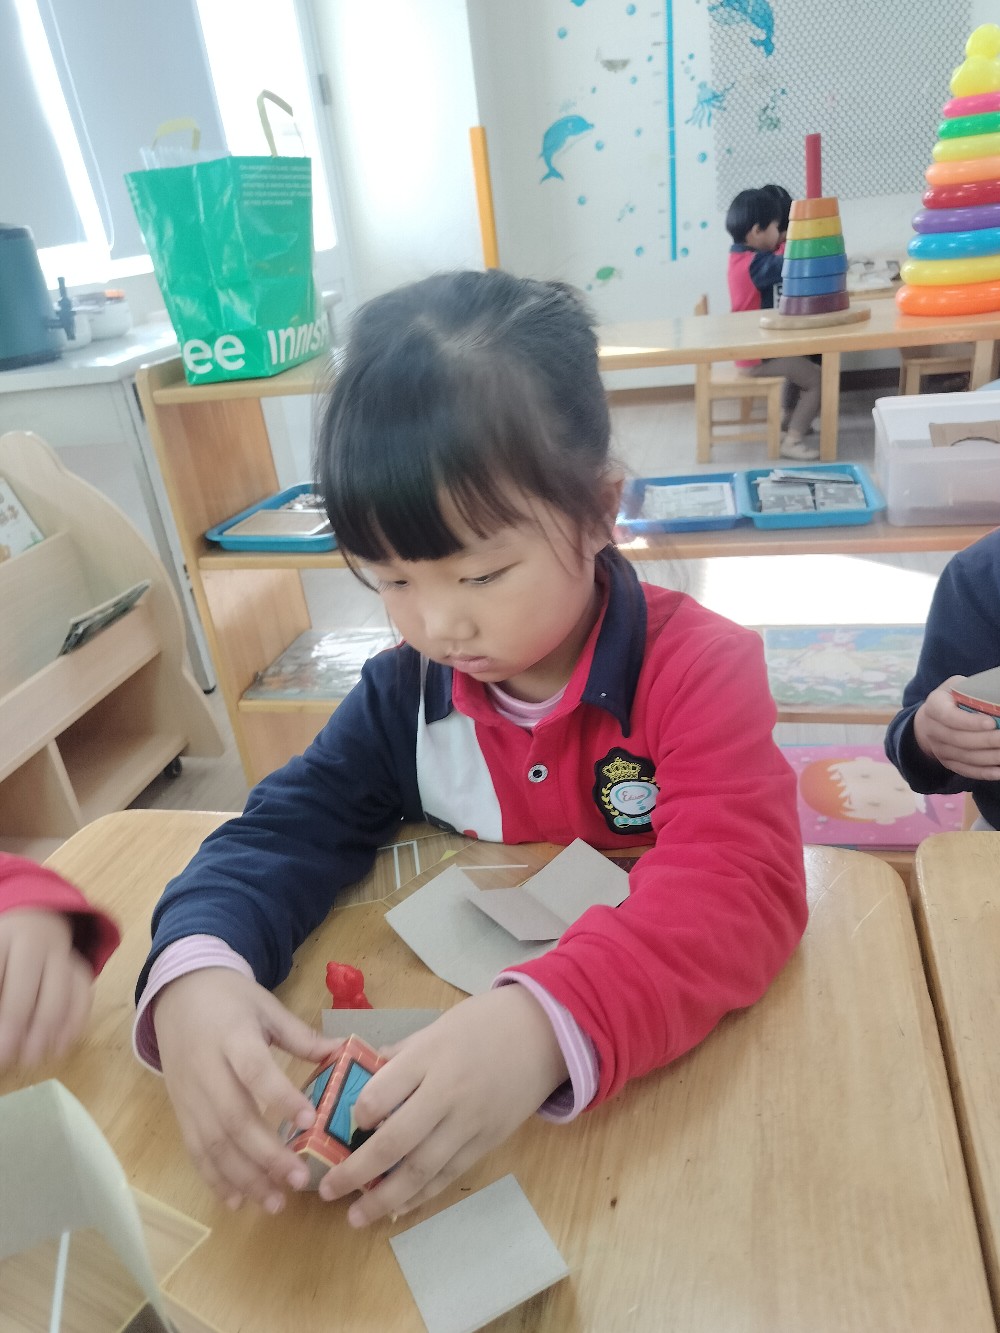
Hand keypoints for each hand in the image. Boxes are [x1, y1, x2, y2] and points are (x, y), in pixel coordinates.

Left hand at [0, 910, 93, 1069]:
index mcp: (3, 937)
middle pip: (26, 981)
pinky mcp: (80, 966)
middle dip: (17, 1022)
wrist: (36, 921)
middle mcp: (34, 942)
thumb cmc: (4, 955)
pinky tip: (60, 1047)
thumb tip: (0, 1033)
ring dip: (47, 1028)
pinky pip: (83, 993)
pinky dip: (74, 1022)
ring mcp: (62, 953)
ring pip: (60, 989)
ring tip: (32, 1059)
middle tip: (6, 1056)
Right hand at [153, 968, 338, 1212]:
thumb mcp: (266, 1007)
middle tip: (298, 1180)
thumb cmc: (231, 999)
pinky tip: (237, 1201)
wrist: (178, 993)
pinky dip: (214, 1178)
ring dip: (243, 1177)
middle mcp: (207, 1070)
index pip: (256, 1071)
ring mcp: (190, 1094)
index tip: (310, 1123)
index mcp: (233, 1037)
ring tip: (274, 1202)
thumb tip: (343, 1052)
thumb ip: (301, 1036)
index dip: (281, 1098)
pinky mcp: (180, 1110)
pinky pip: (195, 1150)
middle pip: (234, 1118)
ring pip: (213, 1142)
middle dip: (266, 1155)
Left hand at [318, 986, 568, 1225]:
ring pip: (423, 1170)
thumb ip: (400, 1056)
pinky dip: (422, 1196)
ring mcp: (470, 1122)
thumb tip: (360, 1079)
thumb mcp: (436, 1027)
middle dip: (357, 1170)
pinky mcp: (487, 1142)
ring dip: (385, 1198)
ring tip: (356, 1217)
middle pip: (396, 1140)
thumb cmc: (483, 1023)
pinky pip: (449, 1175)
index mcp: (430, 1055)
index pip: (383, 1091)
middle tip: (328, 1190)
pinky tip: (397, 1208)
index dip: (357, 1113)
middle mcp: (448, 1093)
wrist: (543, 1033)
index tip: (341, 1124)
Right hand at [913, 676, 999, 779]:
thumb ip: (971, 691)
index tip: (992, 723)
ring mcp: (938, 749)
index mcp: (934, 707)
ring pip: (965, 757)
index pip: (949, 717)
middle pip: (959, 739)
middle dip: (987, 740)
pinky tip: (999, 771)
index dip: (970, 722)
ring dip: (990, 757)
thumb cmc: (951, 700)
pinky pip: (966, 770)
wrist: (929, 721)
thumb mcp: (956, 687)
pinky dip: (984, 772)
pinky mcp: (947, 763)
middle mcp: (933, 730)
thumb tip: (996, 700)